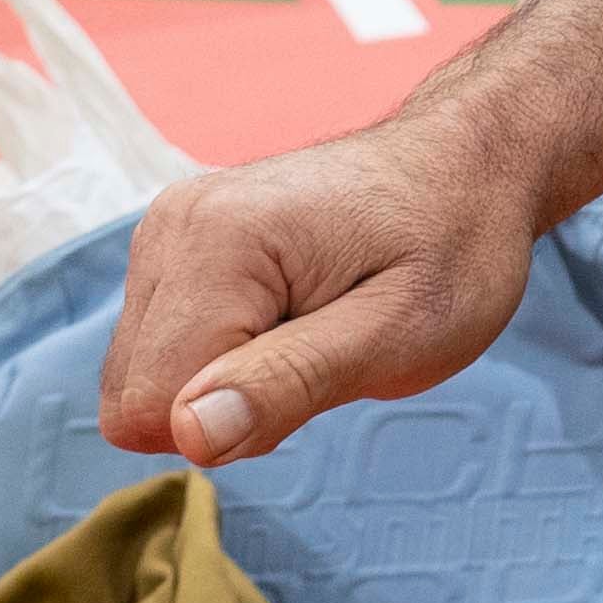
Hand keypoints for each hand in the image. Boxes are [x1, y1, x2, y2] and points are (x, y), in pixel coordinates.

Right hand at [98, 120, 556, 463]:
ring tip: (314, 332)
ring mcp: (167, 230)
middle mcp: (171, 227)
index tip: (314, 374)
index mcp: (217, 242)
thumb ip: (290, 383)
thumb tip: (188, 434)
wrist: (466, 167)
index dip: (233, 424)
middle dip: (227, 406)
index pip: (146, 407)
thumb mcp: (401, 332)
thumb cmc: (452, 246)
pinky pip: (161, 347)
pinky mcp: (174, 244)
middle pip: (136, 395)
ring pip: (143, 376)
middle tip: (324, 353)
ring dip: (227, 384)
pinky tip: (291, 319)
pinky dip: (223, 358)